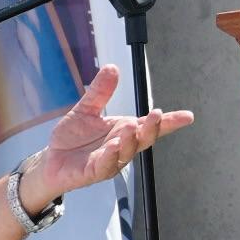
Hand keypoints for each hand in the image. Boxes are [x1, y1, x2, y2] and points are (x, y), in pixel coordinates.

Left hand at [31, 64, 194, 200]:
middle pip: (144, 139)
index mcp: (124, 130)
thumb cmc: (73, 138)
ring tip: (130, 127)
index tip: (187, 116)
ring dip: (131, 141)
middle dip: (153, 128)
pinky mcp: (94, 172)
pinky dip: (110, 156)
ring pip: (127, 153)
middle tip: (157, 115)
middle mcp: (122, 146)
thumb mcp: (86, 110)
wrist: (52, 160)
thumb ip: (100, 92)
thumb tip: (112, 67)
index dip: (169, 122)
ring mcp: (110, 161)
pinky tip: (113, 147)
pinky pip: (105, 165)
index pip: (150, 125)